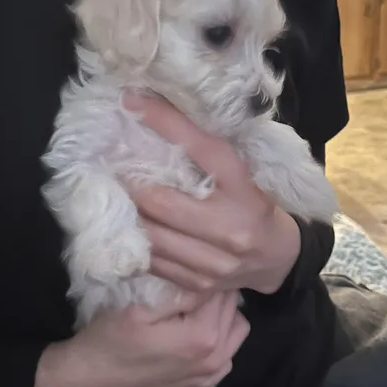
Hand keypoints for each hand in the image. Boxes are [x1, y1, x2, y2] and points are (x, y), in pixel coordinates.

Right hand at [32, 292, 248, 386]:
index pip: (224, 295)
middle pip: (235, 315)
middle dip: (220, 298)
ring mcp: (207, 381)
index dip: (211, 278)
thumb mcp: (141, 307)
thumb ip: (181, 295)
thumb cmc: (111, 338)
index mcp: (202, 336)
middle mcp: (214, 361)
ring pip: (235, 338)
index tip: (196, 268)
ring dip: (222, 321)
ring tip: (195, 311)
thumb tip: (207, 280)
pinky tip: (191, 339)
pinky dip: (216, 347)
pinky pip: (223, 362)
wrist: (90, 378)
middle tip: (194, 286)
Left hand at [122, 93, 301, 296]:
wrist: (278, 259)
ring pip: (152, 234)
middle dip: (129, 181)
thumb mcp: (244, 175)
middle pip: (163, 201)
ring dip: (126, 213)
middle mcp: (230, 227)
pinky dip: (135, 240)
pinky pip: (153, 261)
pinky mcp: (198, 283)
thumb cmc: (255, 205)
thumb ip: (210, 157)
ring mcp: (214, 261)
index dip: (165, 123)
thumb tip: (159, 118)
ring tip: (111, 194)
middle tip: (108, 162)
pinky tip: (125, 226)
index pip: (203, 149)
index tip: (132, 102)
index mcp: (245, 190)